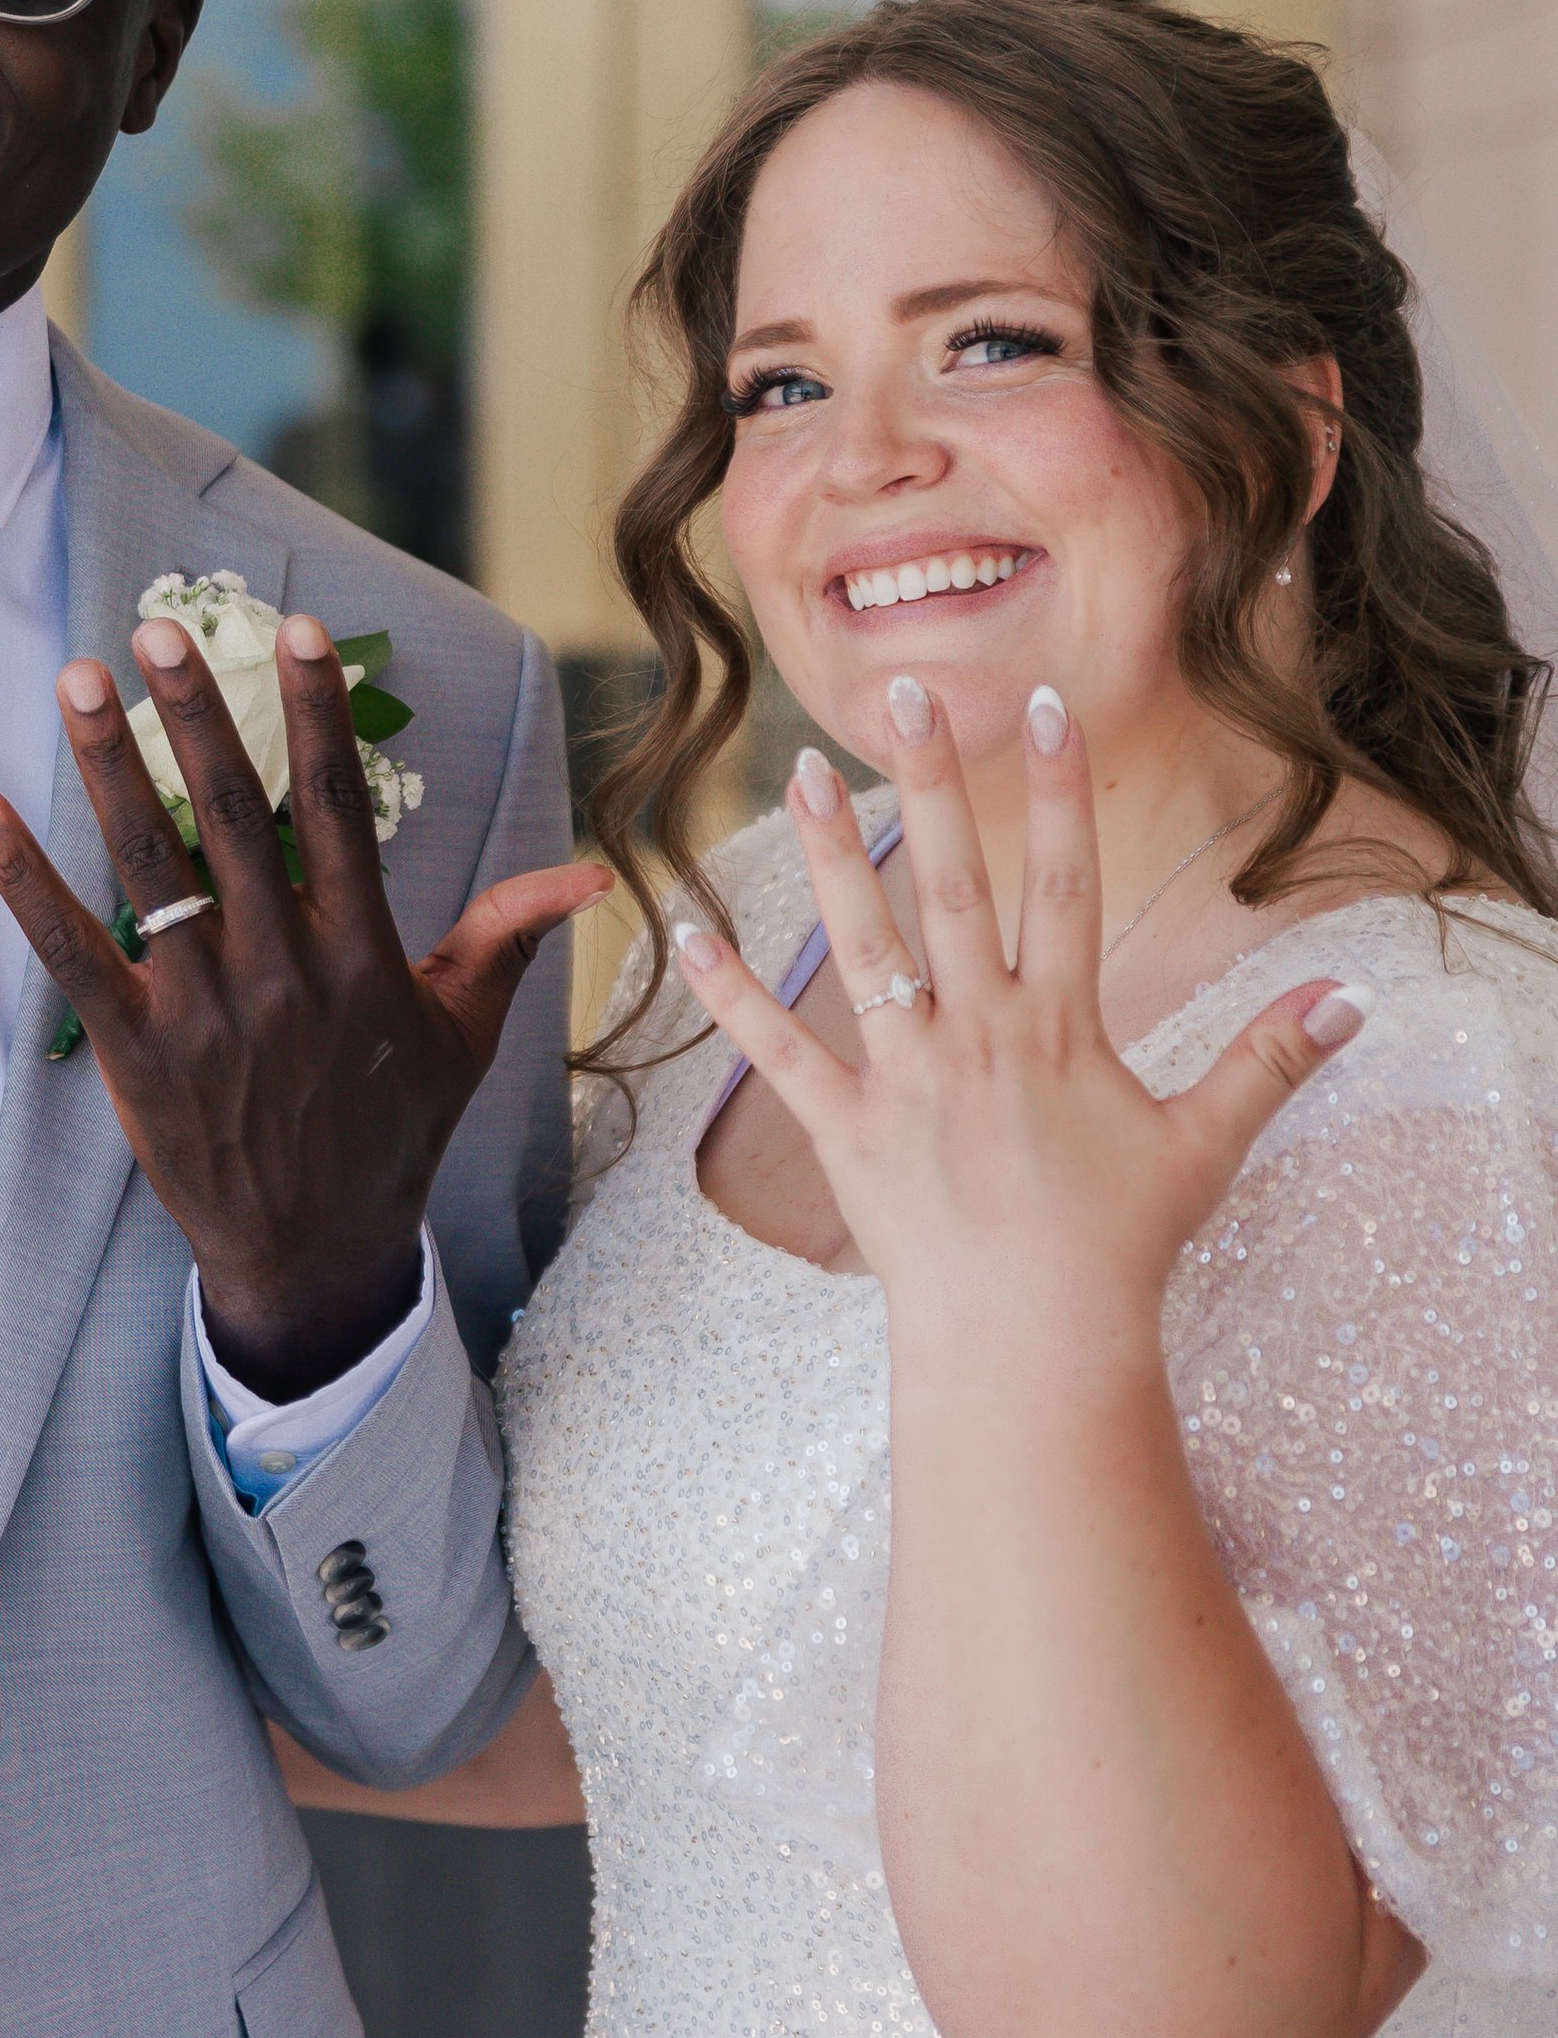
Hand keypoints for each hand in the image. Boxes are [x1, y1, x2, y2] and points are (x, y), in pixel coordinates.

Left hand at [0, 613, 605, 1398]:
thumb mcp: (462, 1034)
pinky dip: (22, 881)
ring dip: (107, 768)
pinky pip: (70, 951)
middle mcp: (280, 970)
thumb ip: (507, 937)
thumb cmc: (391, 1132)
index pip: (334, 807)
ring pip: (149, 865)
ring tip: (75, 682)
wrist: (316, 1250)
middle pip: (232, 815)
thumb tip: (589, 873)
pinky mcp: (135, 1050)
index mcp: (360, 953)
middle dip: (195, 714)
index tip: (296, 631)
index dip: (316, 713)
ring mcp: (203, 1010)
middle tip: (156, 631)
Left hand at [670, 679, 1369, 1342]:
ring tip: (797, 770)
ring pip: (861, 944)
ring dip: (828, 854)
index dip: (1059, 789)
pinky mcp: (846, 1130)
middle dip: (932, 783)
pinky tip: (685, 932)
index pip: (1063, 880)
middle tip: (904, 694)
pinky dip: (732, 993)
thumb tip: (1352, 1000)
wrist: (1034, 1343)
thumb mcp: (1204, 1146)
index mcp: (1062, 1025)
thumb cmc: (1119, 1249)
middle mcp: (980, 1033)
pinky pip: (779, 1050)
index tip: (1046, 704)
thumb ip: (1268, 1061)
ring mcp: (907, 1077)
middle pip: (955, 885)